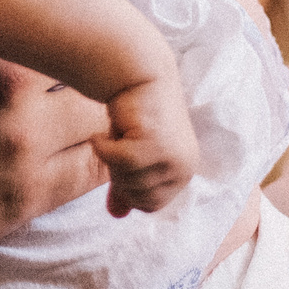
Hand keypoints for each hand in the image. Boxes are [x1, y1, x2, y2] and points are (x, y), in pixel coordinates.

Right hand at [0, 0, 107, 288]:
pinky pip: (93, 170)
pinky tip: (94, 138)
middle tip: (89, 33)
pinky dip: (105, 151)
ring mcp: (17, 144)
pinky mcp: (18, 199)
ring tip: (93, 82)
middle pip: (91, 49)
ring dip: (102, 94)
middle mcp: (6, 81)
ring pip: (103, 108)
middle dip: (94, 39)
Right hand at [98, 72, 198, 216]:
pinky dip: (104, 148)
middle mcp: (184, 168)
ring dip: (112, 158)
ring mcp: (173, 157)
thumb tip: (117, 215)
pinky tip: (103, 132)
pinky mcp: (157, 144)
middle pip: (138, 197)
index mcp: (183, 173)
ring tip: (118, 133)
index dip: (127, 184)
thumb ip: (126, 185)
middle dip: (119, 172)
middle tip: (120, 141)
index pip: (148, 205)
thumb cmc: (134, 113)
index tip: (125, 153)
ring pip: (128, 181)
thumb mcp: (131, 155)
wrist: (137, 73)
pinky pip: (119, 163)